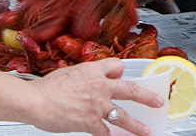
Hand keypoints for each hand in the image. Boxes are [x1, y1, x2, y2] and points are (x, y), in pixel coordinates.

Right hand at [26, 58, 161, 135]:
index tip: (122, 76)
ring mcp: (98, 106)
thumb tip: (85, 82)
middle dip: (146, 97)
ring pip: (123, 116)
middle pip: (130, 90)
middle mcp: (100, 87)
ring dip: (136, 126)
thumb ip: (82, 76)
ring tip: (146, 131)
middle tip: (158, 101)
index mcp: (94, 71)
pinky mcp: (91, 122)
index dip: (119, 72)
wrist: (37, 101)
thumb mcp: (68, 73)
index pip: (117, 67)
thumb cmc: (46, 88)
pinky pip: (105, 132)